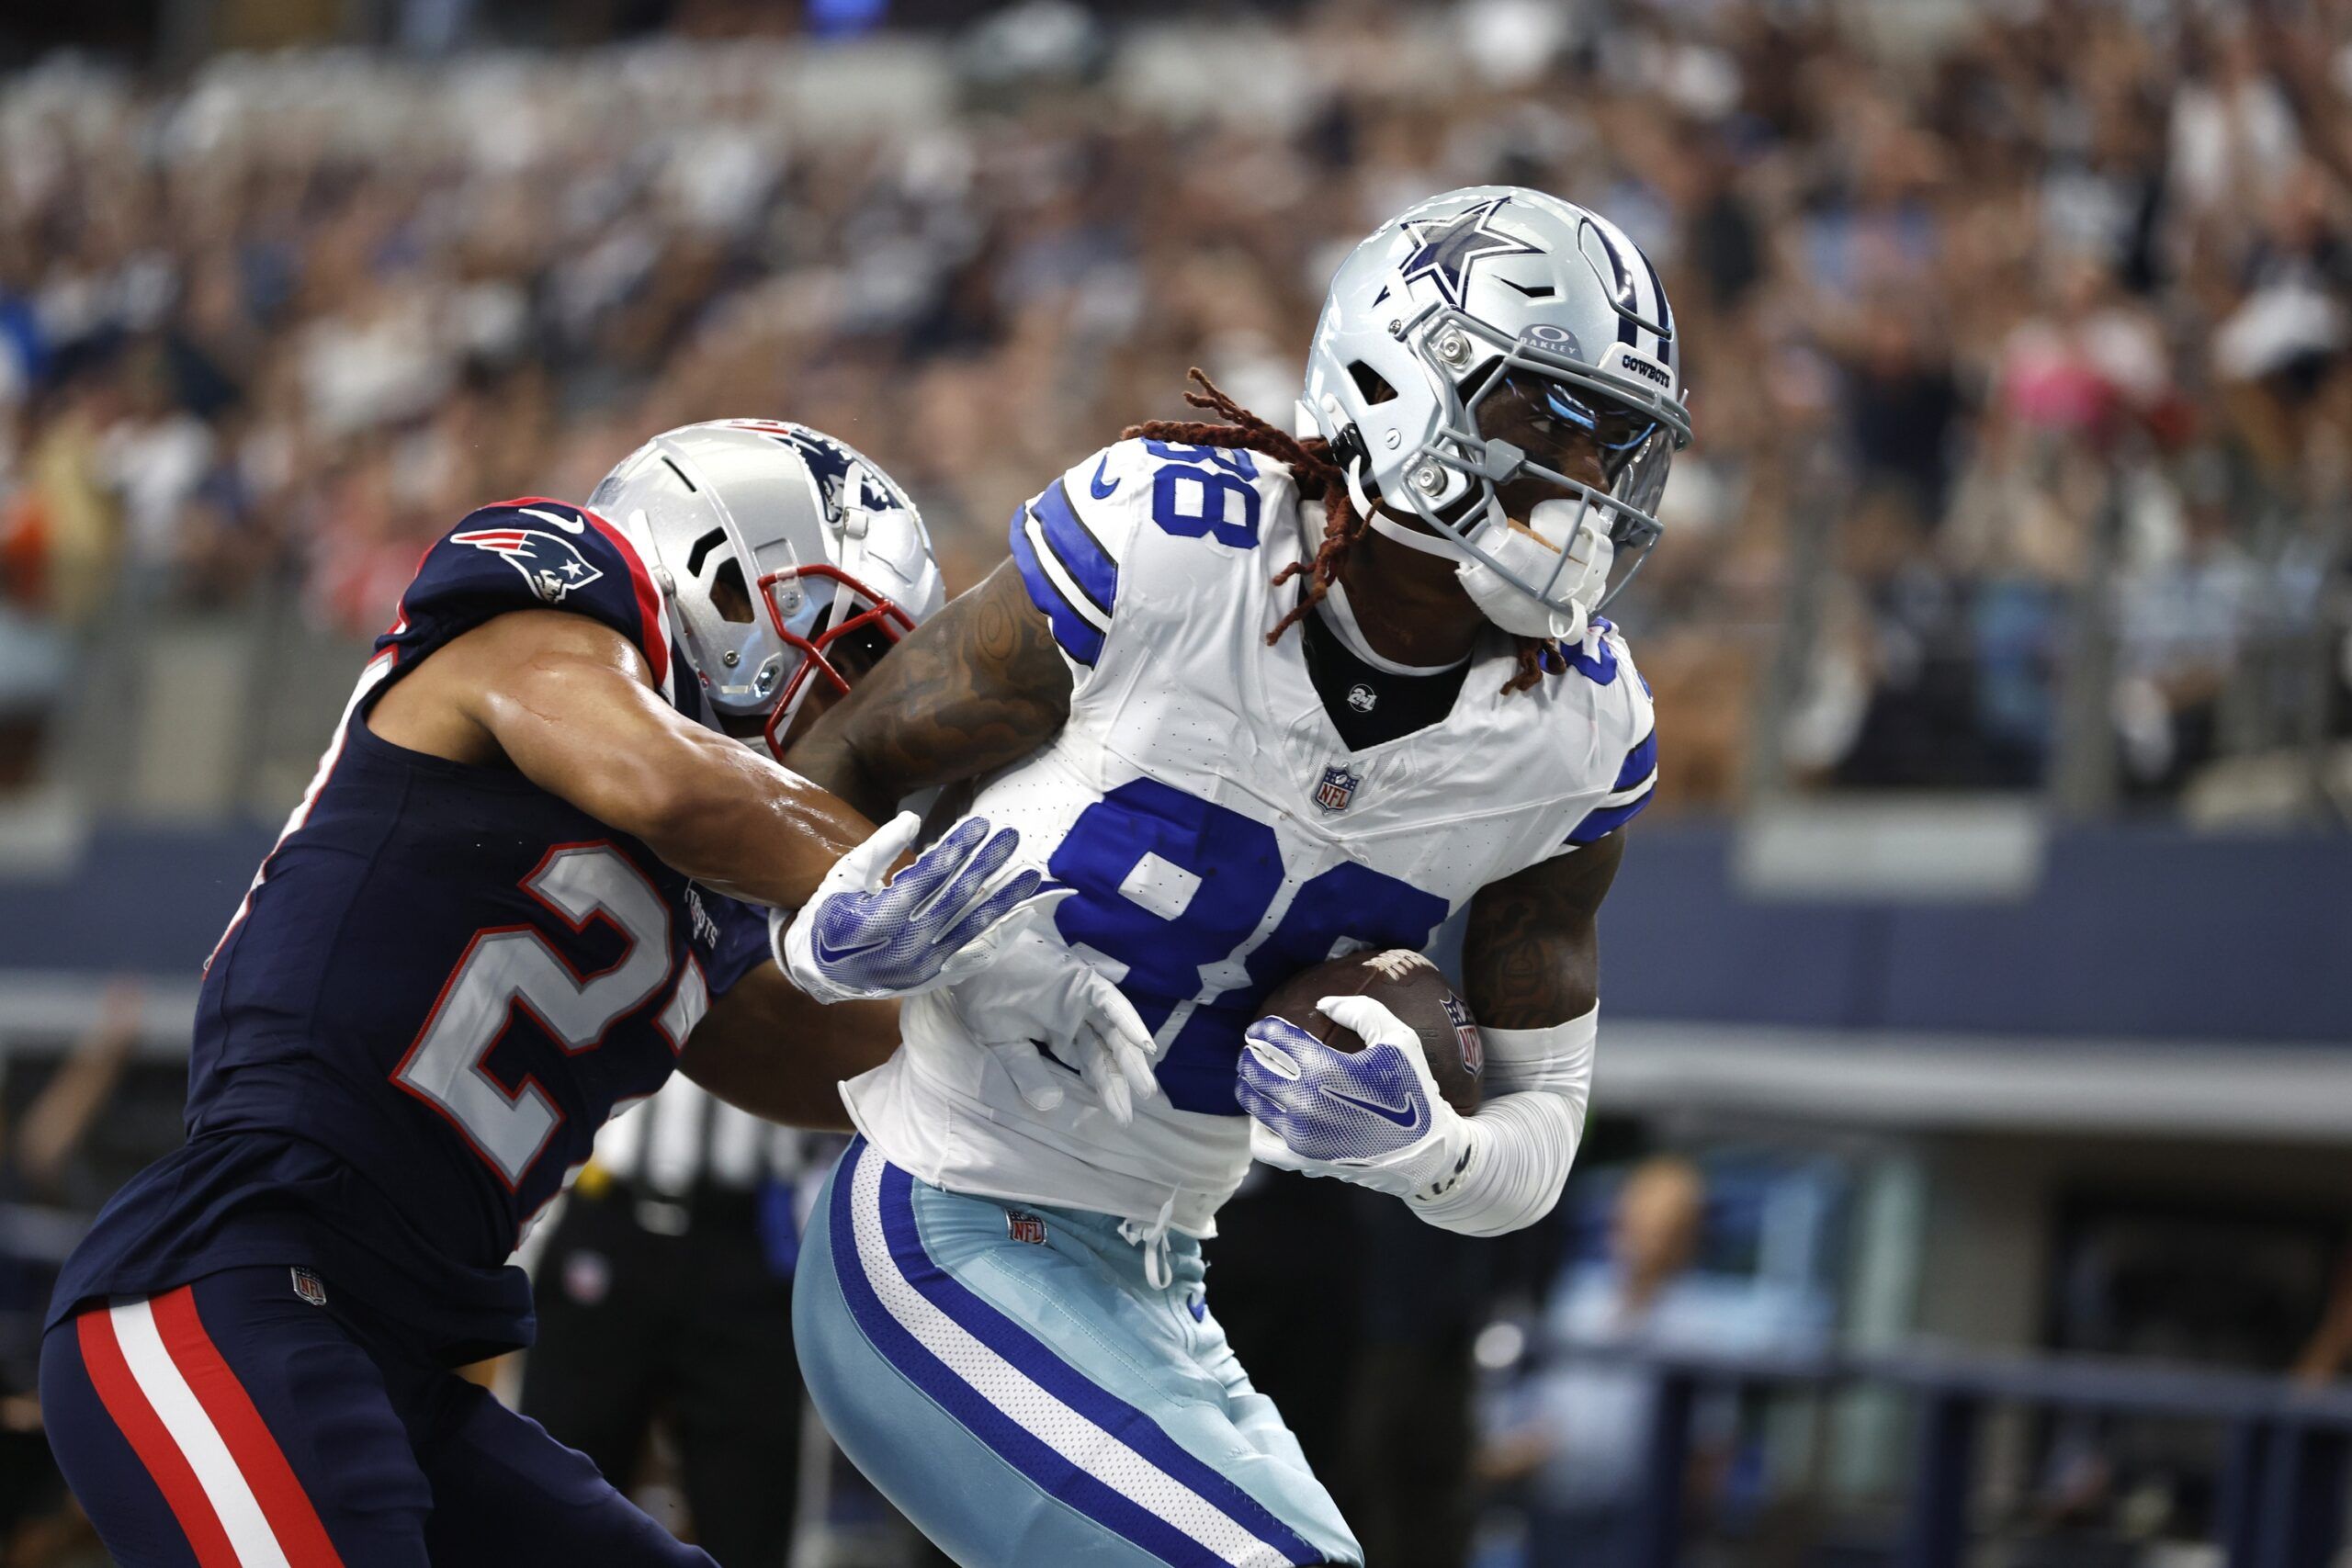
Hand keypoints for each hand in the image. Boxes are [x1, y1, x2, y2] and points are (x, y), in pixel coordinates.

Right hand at [777, 813, 1063, 1002]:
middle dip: (987, 862)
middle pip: (958, 897)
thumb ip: (879, 848)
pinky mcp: (932, 976)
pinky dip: (1000, 935)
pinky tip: (1021, 915)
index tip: (982, 823)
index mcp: (879, 918)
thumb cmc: (830, 917)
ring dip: (1005, 898)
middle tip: (1012, 836)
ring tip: (1030, 873)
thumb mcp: (844, 878)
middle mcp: (905, 945)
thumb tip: (913, 819)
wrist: (820, 973)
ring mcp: (922, 965)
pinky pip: (974, 955)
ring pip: (973, 927)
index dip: (959, 846)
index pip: (930, 875)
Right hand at [946, 926, 1161, 1124]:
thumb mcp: (1006, 1045)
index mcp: (1060, 1033)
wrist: (974, 960)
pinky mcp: (1084, 982)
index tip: (1119, 1116)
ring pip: (1113, 1032)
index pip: (1090, 1065)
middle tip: (1131, 1114)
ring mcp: (1082, 999)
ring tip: (1144, 1089)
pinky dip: (1127, 1022)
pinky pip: (1111, 1003)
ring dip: (1130, 1058)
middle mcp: (1077, 1018)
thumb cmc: (986, 998)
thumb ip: (1029, 1072)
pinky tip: (1143, 1045)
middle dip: (1119, 1082)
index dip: (1105, 1089)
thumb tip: (1051, 1105)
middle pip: (1106, 1053)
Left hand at [1237, 994, 1470, 1198]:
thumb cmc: (1413, 1092)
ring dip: (1248, 1084)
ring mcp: (1300, 1135)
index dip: (1264, 1029)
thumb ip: (1360, 1011)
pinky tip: (1269, 1112)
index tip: (1262, 1027)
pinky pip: (1261, 1141)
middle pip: (1254, 1069)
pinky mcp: (1302, 1160)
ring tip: (1256, 1076)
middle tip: (1255, 1048)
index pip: (1275, 1039)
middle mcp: (1306, 1103)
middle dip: (1251, 1053)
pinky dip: (1258, 1124)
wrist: (1425, 1151)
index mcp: (1327, 1069)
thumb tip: (1322, 1004)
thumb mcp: (1399, 1040)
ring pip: (1252, 1102)